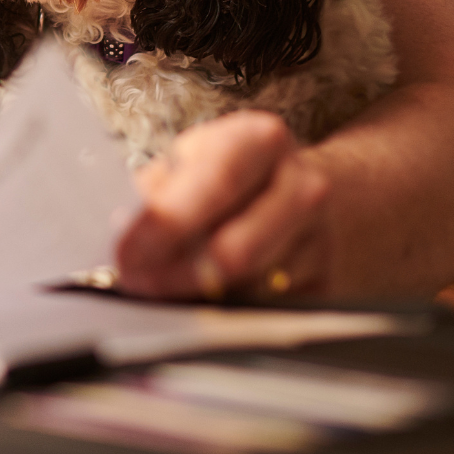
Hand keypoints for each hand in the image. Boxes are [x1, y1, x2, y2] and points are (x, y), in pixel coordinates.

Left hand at [115, 110, 333, 300]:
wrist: (302, 188)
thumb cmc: (229, 173)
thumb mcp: (191, 159)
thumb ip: (158, 191)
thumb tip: (127, 232)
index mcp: (261, 141)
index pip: (216, 184)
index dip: (167, 224)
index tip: (126, 253)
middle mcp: (302, 187)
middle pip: (238, 250)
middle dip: (175, 275)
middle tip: (134, 282)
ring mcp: (321, 239)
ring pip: (249, 289)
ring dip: (195, 296)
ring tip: (158, 287)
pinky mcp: (327, 284)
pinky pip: (265, 312)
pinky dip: (223, 311)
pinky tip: (200, 298)